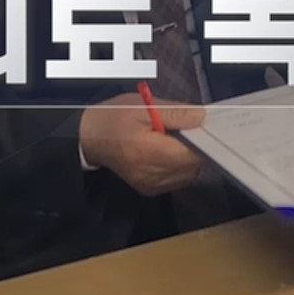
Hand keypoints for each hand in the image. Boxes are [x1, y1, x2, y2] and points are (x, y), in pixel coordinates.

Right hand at [78, 93, 205, 195]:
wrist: (89, 137)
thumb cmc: (113, 118)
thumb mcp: (143, 105)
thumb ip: (176, 112)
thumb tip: (200, 117)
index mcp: (149, 152)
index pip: (194, 153)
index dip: (204, 139)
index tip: (202, 127)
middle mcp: (152, 174)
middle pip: (194, 165)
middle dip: (195, 146)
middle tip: (184, 129)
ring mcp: (152, 184)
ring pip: (189, 173)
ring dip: (187, 156)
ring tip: (171, 139)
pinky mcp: (151, 189)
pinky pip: (178, 179)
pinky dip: (179, 165)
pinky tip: (167, 151)